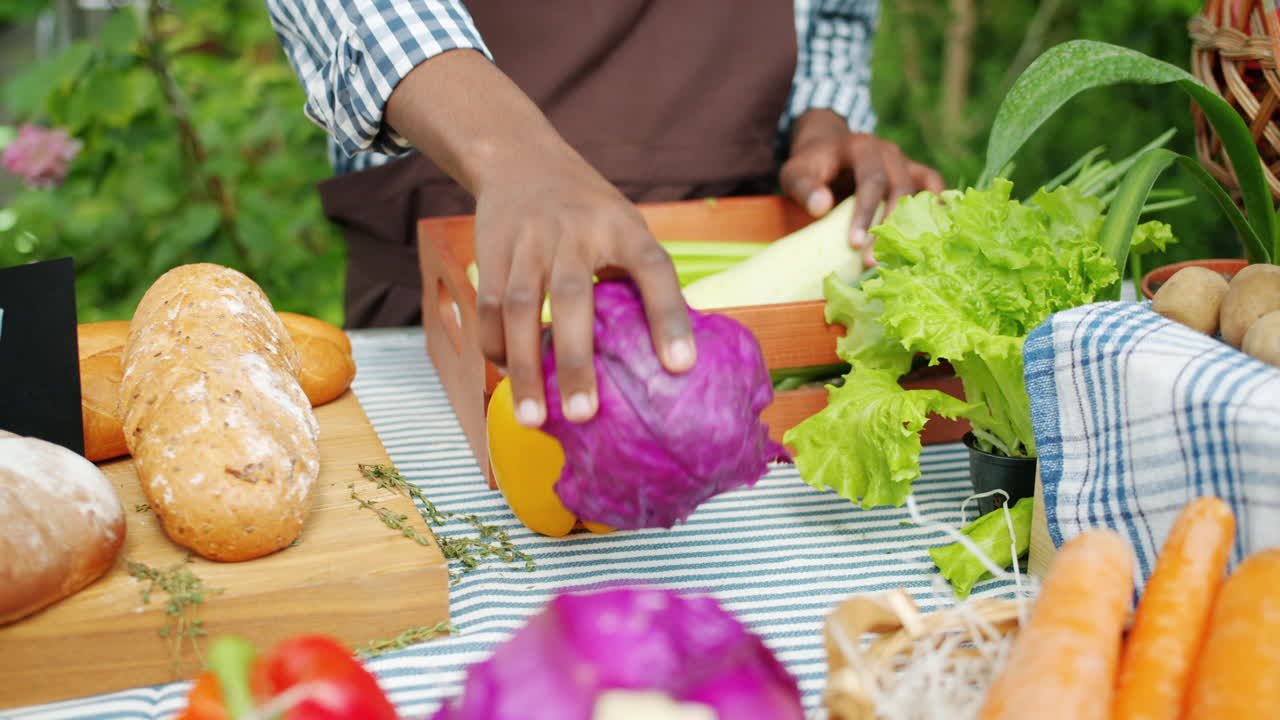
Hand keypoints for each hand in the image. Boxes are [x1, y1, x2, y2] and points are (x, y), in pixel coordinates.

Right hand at [385, 49, 693, 427]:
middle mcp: (574, 231)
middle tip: (584, 415)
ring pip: (520, 307)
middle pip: (573, 296)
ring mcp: (528, 240)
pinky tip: (508, 377)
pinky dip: (495, 346)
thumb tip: (669, 354)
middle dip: (577, 361)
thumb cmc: (587, 210)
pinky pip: (487, 306)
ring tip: (534, 418)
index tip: (681, 368)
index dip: (669, 317)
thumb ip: (640, 279)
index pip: (653, 268)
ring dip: (525, 366)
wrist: (519, 157)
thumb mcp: (624, 226)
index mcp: (622, 226)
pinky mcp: (491, 250)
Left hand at [780, 109, 944, 265]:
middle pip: (899, 188)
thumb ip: (804, 188)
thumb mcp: (796, 173)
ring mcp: (905, 163)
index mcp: (862, 147)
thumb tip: (821, 207)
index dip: (866, 213)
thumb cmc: (811, 166)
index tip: (855, 244)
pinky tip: (936, 237)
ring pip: (922, 191)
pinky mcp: (915, 175)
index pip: (871, 180)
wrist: (828, 150)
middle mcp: (889, 152)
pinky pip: (935, 189)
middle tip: (874, 261)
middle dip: (889, 226)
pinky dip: (940, 210)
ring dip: (915, 225)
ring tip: (905, 257)